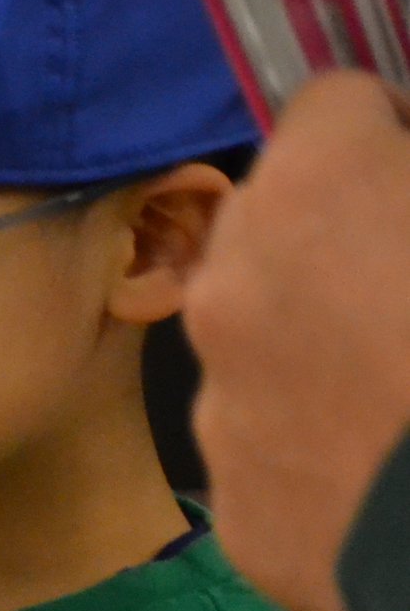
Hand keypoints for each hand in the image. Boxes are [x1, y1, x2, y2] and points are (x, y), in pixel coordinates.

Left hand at [187, 72, 409, 610]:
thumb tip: (397, 187)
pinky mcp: (235, 506)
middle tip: (409, 286)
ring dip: (320, 345)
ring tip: (401, 392)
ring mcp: (218, 403)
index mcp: (313, 193)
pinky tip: (388, 477)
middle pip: (273, 222)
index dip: (389, 132)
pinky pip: (272, 447)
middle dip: (339, 236)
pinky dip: (319, 448)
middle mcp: (231, 289)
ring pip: (259, 341)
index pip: (331, 104)